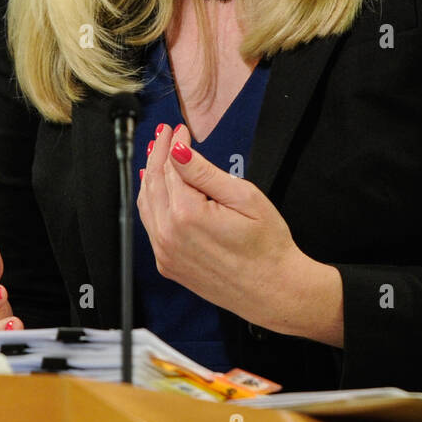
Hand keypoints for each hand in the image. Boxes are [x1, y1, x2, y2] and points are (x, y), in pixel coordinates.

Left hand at [137, 122, 307, 330]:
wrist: (275, 291)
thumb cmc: (268, 246)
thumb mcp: (244, 198)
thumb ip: (205, 173)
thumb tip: (178, 150)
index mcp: (187, 215)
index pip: (171, 167)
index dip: (173, 144)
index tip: (179, 129)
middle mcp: (169, 236)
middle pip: (153, 183)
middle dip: (157, 154)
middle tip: (164, 134)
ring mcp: (165, 254)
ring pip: (147, 205)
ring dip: (150, 177)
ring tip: (156, 154)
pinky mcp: (168, 265)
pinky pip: (151, 227)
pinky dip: (151, 203)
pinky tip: (158, 191)